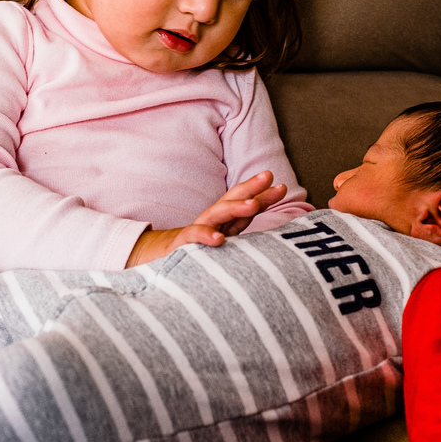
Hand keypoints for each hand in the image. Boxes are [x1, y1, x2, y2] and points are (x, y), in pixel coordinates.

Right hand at [126, 172, 286, 266]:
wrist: (158, 265)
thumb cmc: (198, 254)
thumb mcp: (223, 242)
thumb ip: (241, 232)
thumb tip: (276, 233)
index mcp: (223, 222)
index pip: (244, 205)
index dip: (262, 195)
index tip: (281, 187)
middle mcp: (211, 222)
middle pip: (231, 201)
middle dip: (250, 188)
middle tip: (268, 176)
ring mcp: (196, 231)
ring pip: (216, 215)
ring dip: (235, 208)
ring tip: (253, 205)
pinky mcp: (182, 245)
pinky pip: (193, 239)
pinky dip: (205, 237)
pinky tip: (219, 239)